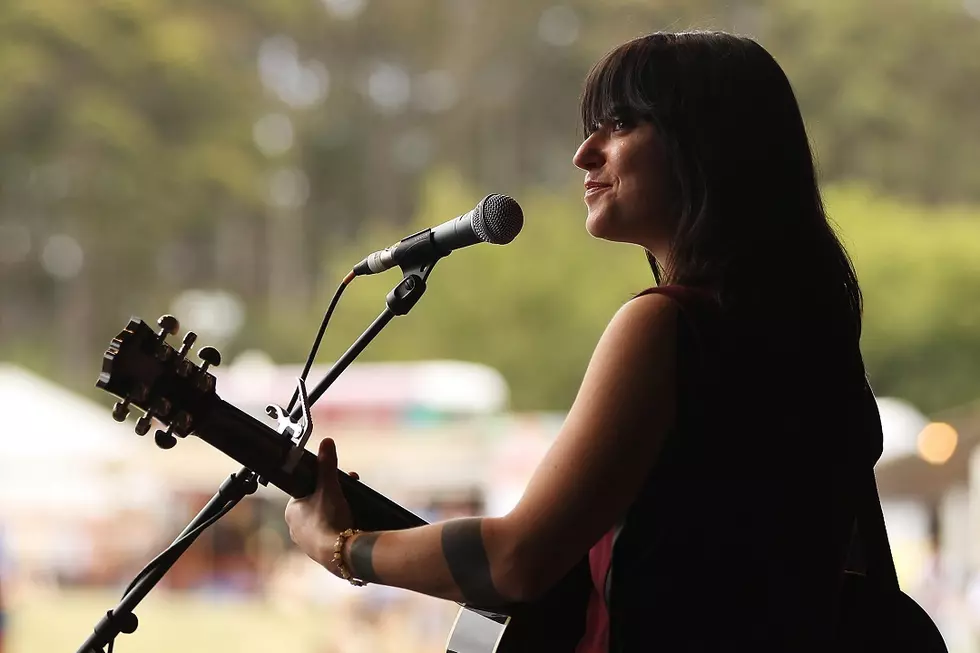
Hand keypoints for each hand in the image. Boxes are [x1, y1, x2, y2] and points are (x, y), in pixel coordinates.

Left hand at [284, 437, 354, 571]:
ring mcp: (305, 542)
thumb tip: (326, 441)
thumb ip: (327, 465)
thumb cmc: (329, 519)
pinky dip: (337, 527)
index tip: (336, 481)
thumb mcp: (330, 487)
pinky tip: (349, 526)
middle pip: (315, 505)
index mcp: (291, 511)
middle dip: (332, 497)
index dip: (321, 483)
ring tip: (351, 509)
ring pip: (321, 520)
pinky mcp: (318, 553)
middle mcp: (294, 528)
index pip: (304, 491)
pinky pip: (328, 534)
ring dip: (335, 512)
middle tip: (347, 492)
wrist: (339, 553)